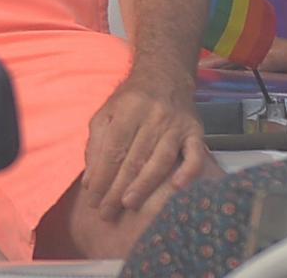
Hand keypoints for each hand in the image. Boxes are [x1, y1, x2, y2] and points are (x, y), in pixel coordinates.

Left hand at [83, 74, 208, 216]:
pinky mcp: (196, 132)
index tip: (93, 199)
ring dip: (144, 185)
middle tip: (107, 212)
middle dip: (118, 188)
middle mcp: (153, 116)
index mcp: (128, 109)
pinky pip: (195, 155)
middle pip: (134, 158)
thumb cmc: (131, 99)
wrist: (166, 75)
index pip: (113, 149)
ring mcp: (177, 125)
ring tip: (129, 205)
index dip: (102, 176)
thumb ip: (96, 144)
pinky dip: (187, 172)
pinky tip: (176, 188)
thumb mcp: (107, 112)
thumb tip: (90, 181)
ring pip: (160, 160)